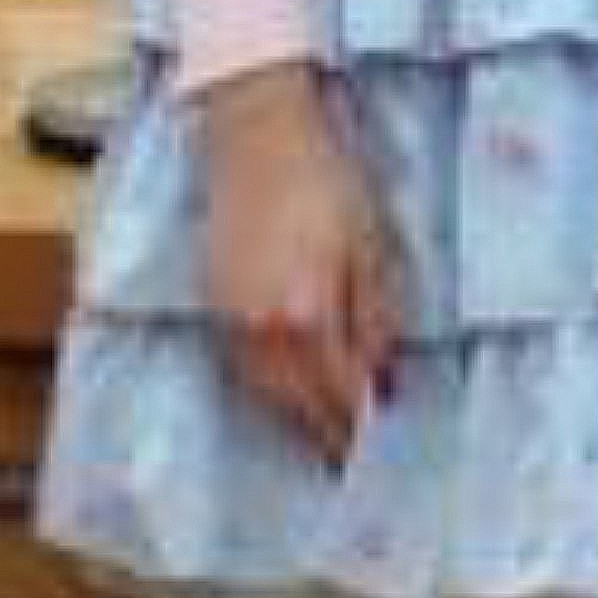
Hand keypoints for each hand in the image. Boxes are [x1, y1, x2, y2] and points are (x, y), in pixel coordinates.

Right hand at [200, 70, 397, 461]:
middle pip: (296, 402)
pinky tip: (286, 388)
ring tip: (319, 434)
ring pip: (265, 389)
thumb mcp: (372, 248)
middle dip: (324, 432)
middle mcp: (262, 329)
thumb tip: (384, 379)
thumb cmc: (328, 183)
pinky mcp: (213, 301)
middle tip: (347, 462)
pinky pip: (243, 365)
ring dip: (293, 414)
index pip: (337, 393)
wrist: (258, 135)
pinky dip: (268, 386)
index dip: (357, 424)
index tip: (374, 451)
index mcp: (308, 316)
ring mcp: (231, 316)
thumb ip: (376, 320)